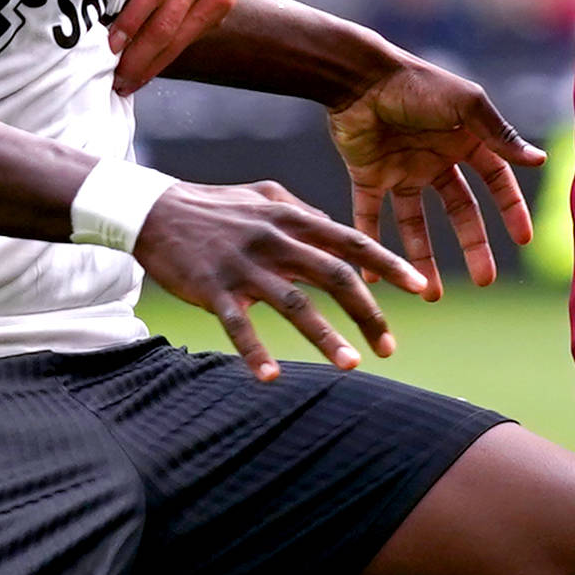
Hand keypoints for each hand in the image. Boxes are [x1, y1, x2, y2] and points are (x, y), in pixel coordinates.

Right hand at [109, 0, 251, 94]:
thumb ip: (191, 19)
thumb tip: (156, 59)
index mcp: (217, 0)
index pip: (180, 41)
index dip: (153, 66)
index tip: (130, 84)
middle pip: (168, 23)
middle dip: (139, 53)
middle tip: (115, 72)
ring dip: (133, 19)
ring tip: (112, 42)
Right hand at [134, 179, 430, 378]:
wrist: (152, 210)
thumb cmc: (213, 205)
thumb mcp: (263, 195)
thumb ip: (303, 211)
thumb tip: (338, 229)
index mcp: (291, 218)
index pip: (351, 242)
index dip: (390, 264)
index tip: (421, 288)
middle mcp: (274, 240)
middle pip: (334, 277)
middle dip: (368, 313)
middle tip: (391, 346)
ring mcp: (244, 265)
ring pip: (294, 304)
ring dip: (325, 337)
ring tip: (351, 367)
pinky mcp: (213, 288)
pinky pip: (239, 326)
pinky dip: (255, 353)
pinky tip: (272, 379)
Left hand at [327, 59, 543, 294]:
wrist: (358, 76)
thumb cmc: (416, 84)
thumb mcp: (466, 106)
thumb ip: (500, 135)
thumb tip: (539, 160)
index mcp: (463, 139)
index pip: (495, 180)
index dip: (510, 209)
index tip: (523, 240)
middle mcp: (435, 158)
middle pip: (459, 211)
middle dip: (472, 246)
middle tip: (484, 282)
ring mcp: (401, 168)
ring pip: (416, 222)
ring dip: (422, 257)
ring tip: (429, 293)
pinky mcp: (368, 175)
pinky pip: (371, 216)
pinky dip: (371, 243)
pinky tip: (376, 275)